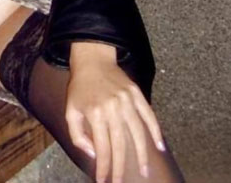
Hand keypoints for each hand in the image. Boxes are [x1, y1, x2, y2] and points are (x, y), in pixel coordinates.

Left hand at [66, 57, 165, 182]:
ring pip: (138, 133)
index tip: (104, 181)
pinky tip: (160, 147)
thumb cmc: (80, 87)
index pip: (102, 148)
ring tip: (144, 172)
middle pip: (120, 145)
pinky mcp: (136, 94)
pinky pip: (149, 115)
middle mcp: (112, 108)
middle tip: (121, 182)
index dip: (104, 167)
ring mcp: (126, 100)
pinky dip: (155, 131)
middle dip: (121, 167)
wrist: (93, 60)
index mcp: (95, 113)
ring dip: (142, 155)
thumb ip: (78, 135)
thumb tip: (93, 154)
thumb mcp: (71, 110)